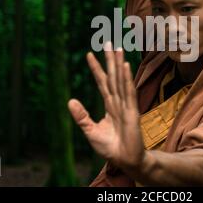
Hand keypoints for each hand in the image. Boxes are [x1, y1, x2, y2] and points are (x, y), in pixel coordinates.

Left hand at [68, 42, 143, 169]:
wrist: (125, 160)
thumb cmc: (111, 148)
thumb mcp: (91, 131)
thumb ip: (81, 116)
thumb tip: (70, 101)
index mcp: (110, 105)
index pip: (102, 82)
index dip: (96, 68)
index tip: (89, 54)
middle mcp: (118, 102)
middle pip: (113, 76)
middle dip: (110, 59)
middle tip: (108, 42)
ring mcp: (126, 105)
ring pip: (121, 80)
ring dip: (119, 64)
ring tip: (117, 48)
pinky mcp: (132, 112)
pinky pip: (128, 92)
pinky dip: (126, 79)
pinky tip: (125, 66)